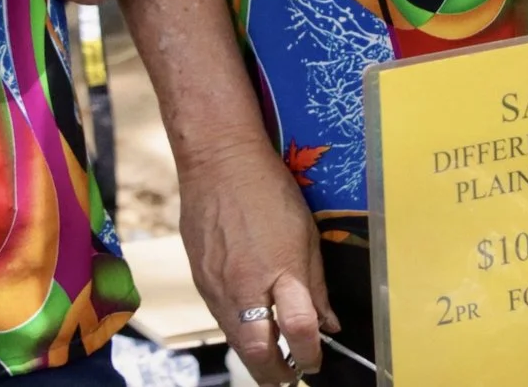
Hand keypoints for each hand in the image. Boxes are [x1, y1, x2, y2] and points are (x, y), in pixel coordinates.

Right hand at [179, 138, 337, 383]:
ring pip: (235, 339)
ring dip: (255, 356)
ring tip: (272, 358)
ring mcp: (218, 285)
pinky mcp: (200, 280)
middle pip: (258, 351)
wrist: (218, 162)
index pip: (299, 329)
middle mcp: (245, 284)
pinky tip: (250, 323)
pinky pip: (220, 317)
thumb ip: (316, 283)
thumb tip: (327, 322)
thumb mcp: (306, 233)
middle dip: (275, 374)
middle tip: (290, 376)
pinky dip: (238, 329)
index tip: (315, 361)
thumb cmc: (267, 189)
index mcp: (280, 269)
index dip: (310, 355)